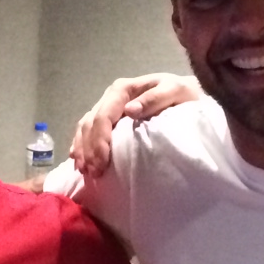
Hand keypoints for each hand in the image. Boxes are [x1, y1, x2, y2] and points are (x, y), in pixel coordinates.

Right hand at [69, 73, 201, 176]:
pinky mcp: (109, 117)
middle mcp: (111, 96)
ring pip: (85, 127)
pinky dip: (81, 144)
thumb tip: (130, 110)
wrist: (185, 93)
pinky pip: (87, 130)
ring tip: (84, 170)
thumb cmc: (182, 94)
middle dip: (89, 149)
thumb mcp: (175, 91)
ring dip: (82, 149)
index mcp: (123, 89)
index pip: (104, 116)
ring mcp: (108, 106)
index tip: (101, 163)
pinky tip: (78, 159)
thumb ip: (155, 99)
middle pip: (91, 123)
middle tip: (94, 173)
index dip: (99, 140)